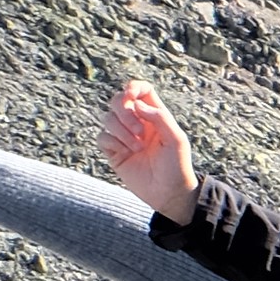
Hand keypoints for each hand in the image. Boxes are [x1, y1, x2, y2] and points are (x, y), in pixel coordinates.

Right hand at [102, 80, 193, 217]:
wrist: (168, 193)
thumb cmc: (177, 166)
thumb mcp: (176, 140)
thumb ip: (160, 117)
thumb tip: (136, 103)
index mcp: (155, 115)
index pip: (141, 90)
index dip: (133, 87)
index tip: (131, 96)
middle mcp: (138, 122)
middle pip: (117, 100)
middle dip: (124, 112)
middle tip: (140, 132)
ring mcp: (124, 136)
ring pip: (107, 118)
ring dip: (121, 132)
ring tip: (138, 148)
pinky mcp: (113, 151)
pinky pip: (102, 137)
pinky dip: (112, 143)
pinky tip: (126, 154)